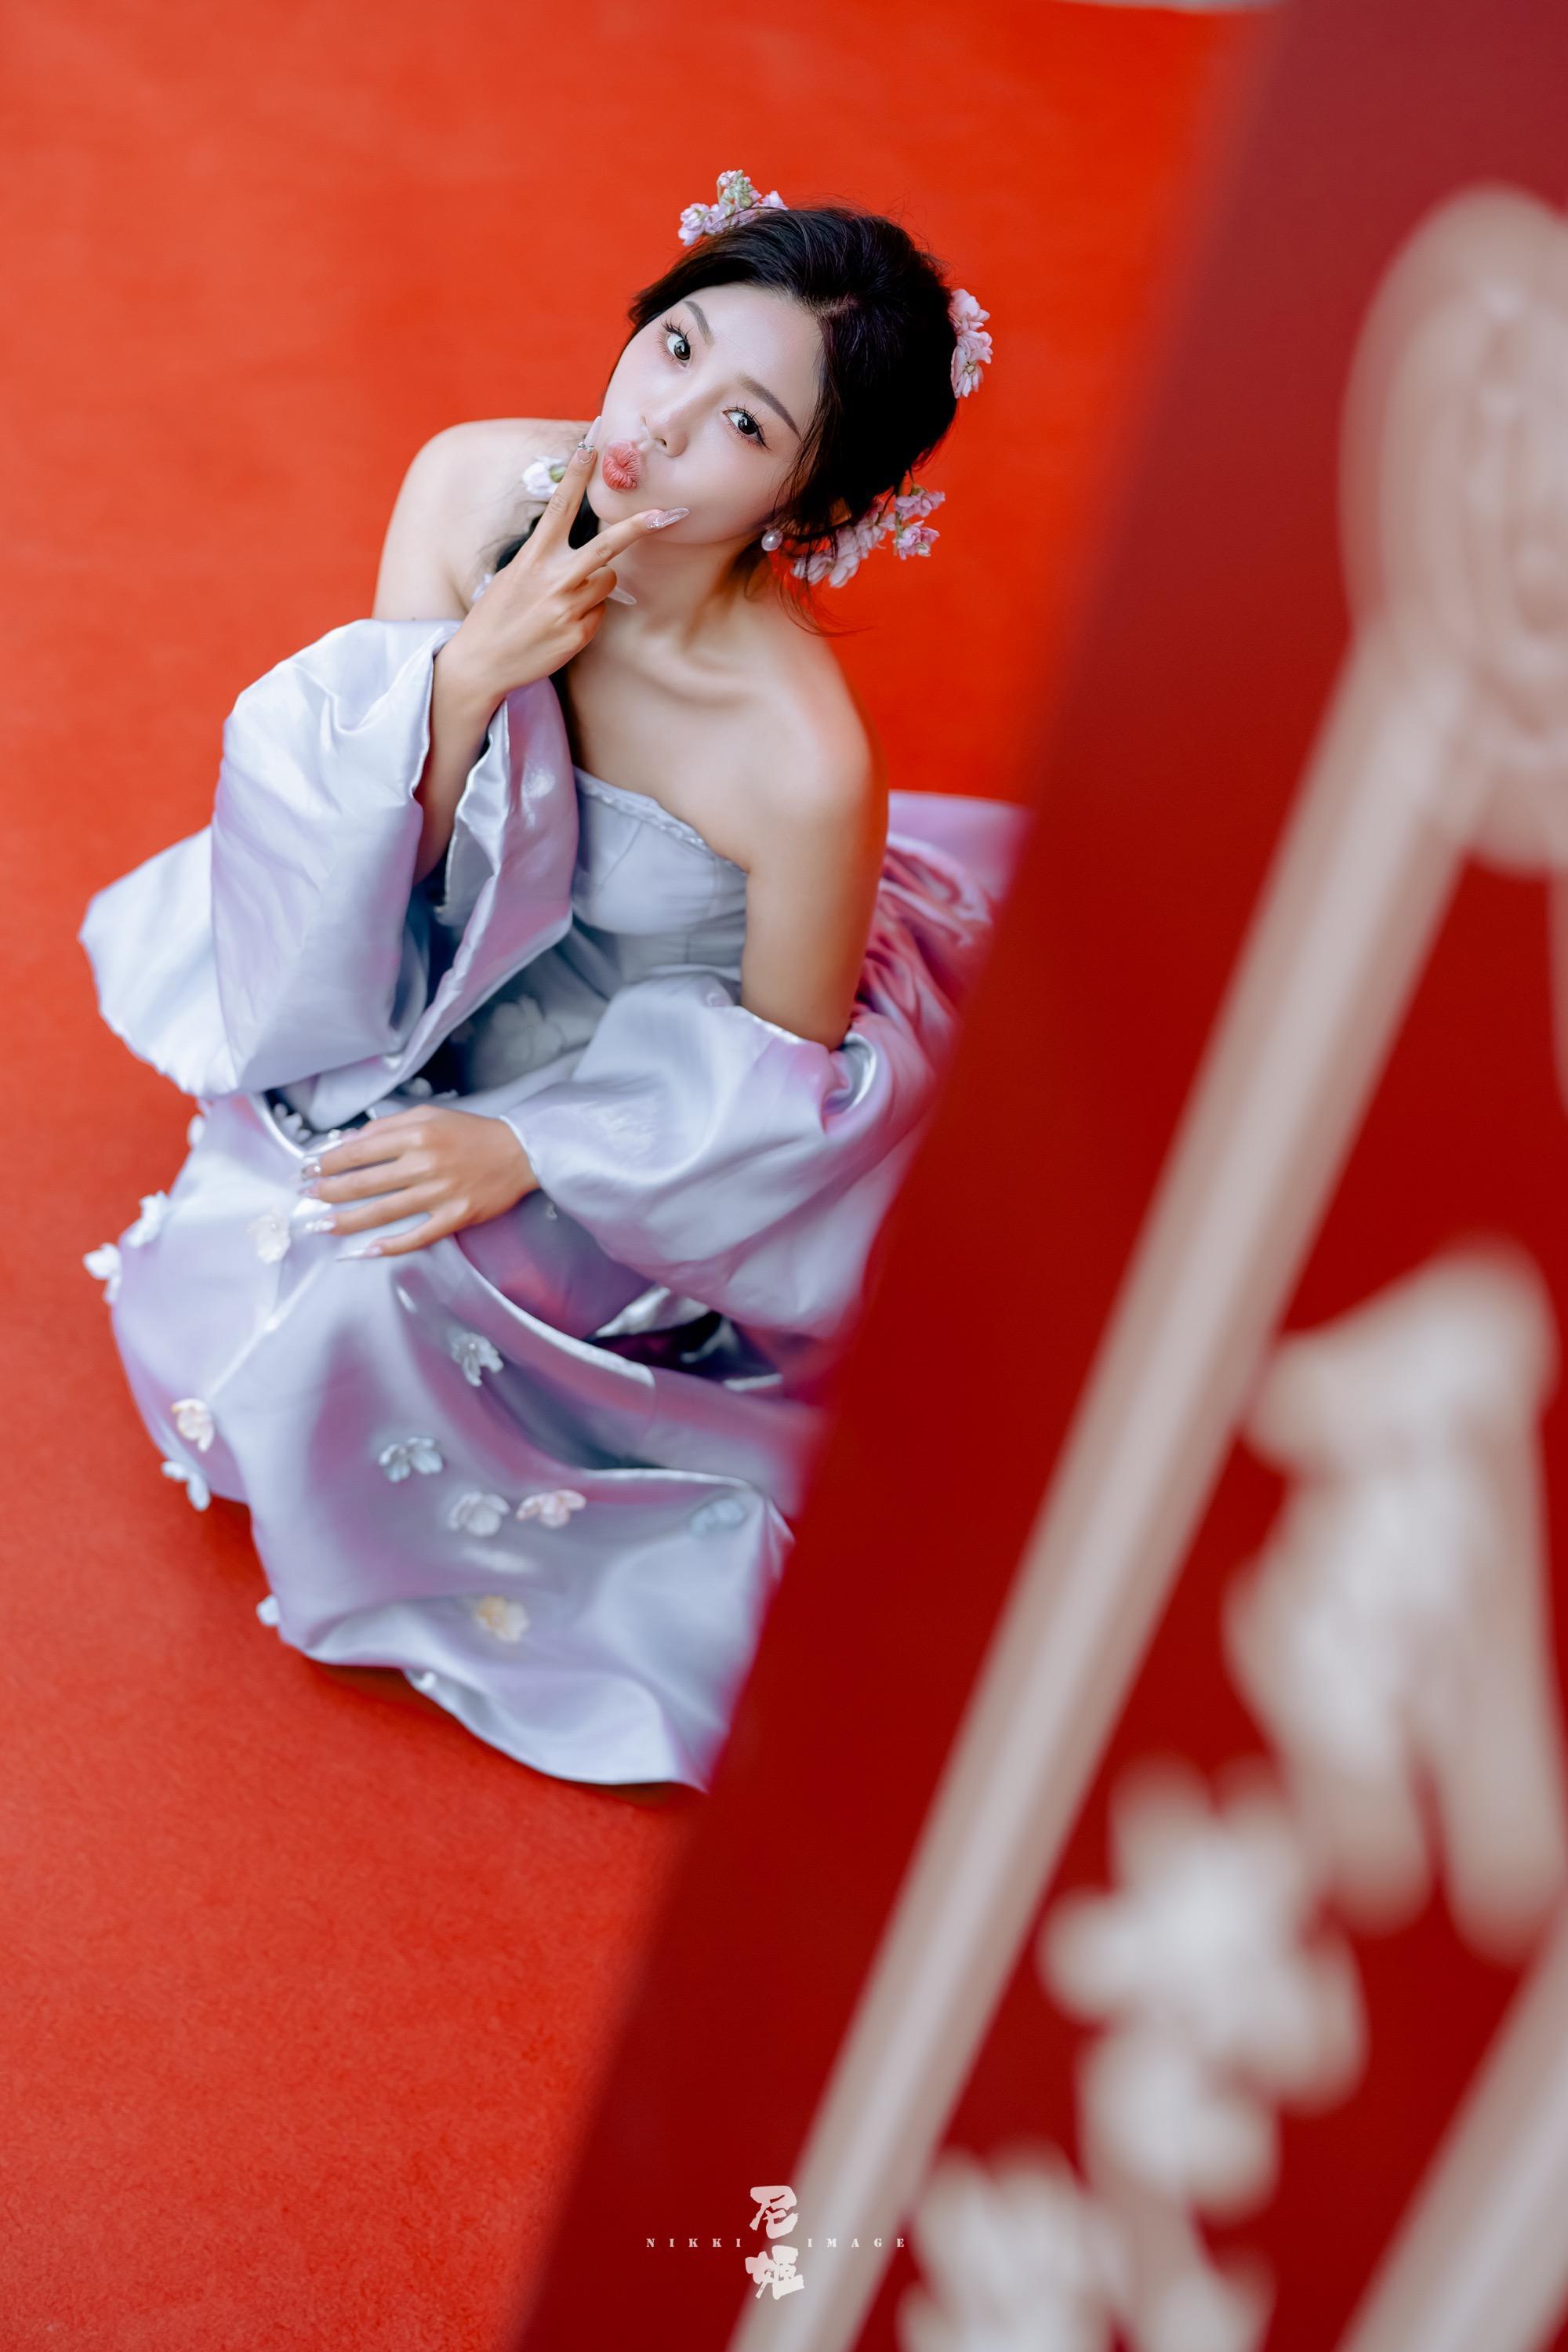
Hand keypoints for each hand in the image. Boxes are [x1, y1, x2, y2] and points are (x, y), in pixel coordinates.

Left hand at [299, 1106, 540, 1256]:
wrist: (520, 1152)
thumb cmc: (472, 1133)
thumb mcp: (429, 1115)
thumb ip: (389, 1126)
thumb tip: (350, 1141)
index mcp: (416, 1134)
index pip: (360, 1150)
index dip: (329, 1162)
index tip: (309, 1169)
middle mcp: (424, 1164)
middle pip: (364, 1182)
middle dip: (328, 1191)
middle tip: (305, 1198)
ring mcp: (440, 1193)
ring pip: (383, 1211)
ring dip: (347, 1220)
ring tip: (322, 1226)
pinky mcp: (455, 1216)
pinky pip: (418, 1235)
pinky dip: (391, 1245)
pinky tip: (367, 1251)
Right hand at [442, 422, 687, 700]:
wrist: (483, 661)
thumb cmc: (499, 612)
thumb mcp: (515, 574)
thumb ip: (547, 557)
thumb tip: (584, 550)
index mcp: (533, 556)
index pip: (560, 506)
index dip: (577, 473)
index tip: (592, 444)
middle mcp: (554, 579)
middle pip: (608, 545)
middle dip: (639, 526)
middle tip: (669, 513)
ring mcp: (568, 607)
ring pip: (608, 581)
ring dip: (597, 586)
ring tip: (562, 602)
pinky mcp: (578, 634)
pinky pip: (599, 614)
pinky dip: (586, 617)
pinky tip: (560, 627)